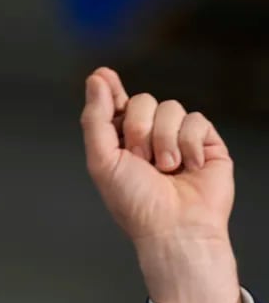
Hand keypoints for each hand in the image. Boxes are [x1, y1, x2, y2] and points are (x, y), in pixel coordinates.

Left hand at [80, 67, 241, 302]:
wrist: (173, 228)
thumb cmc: (135, 202)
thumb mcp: (102, 159)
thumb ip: (96, 118)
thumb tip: (96, 80)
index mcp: (121, 141)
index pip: (116, 105)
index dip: (109, 88)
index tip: (103, 75)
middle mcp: (149, 136)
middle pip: (143, 100)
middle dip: (138, 128)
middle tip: (140, 158)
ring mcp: (178, 138)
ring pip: (170, 108)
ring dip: (163, 140)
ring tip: (165, 168)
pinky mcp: (205, 143)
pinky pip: (196, 120)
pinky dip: (189, 144)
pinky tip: (188, 166)